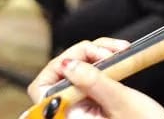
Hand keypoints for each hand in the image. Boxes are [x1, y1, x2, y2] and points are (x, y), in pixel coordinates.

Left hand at [26, 38, 163, 118]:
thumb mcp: (121, 103)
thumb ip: (93, 82)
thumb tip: (68, 64)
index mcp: (71, 118)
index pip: (42, 89)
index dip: (56, 68)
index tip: (83, 59)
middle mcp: (71, 115)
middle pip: (58, 77)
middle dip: (82, 56)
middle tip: (108, 52)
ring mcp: (81, 110)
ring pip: (74, 73)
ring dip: (95, 55)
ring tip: (119, 51)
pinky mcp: (93, 104)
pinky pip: (87, 78)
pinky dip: (101, 64)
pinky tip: (117, 56)